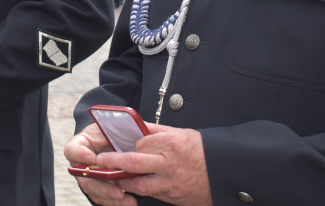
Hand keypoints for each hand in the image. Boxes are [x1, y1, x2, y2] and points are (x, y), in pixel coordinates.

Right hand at [65, 124, 137, 204]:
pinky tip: (128, 202)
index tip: (91, 157)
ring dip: (110, 197)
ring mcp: (87, 177)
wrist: (114, 141)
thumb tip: (134, 129)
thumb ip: (119, 127)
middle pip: (83, 177)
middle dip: (101, 185)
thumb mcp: (113, 125)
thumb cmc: (112, 131)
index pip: (73, 149)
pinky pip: (102, 198)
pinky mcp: (97, 188)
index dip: (79, 154)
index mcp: (81, 144)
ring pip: (94, 191)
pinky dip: (115, 202)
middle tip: (118, 190)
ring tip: (127, 199)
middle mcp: (80, 163)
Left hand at [87, 125, 212, 205]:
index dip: (128, 144)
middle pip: (132, 163)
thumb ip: (158, 131)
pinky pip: (152, 195)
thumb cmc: (202, 150)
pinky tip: (132, 188)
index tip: (119, 143)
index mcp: (170, 143)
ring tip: (112, 178)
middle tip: (100, 160)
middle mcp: (168, 163)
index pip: (140, 142)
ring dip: (123, 182)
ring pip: (138, 184)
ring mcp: (170, 182)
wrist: (224, 172)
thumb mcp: (181, 133)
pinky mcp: (173, 197)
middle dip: (112, 162)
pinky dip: (140, 192)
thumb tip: (138, 126)